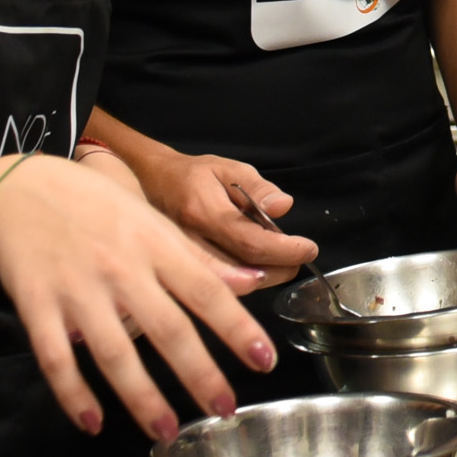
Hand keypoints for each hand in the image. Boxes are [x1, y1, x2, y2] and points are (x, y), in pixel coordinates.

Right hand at [0, 155, 278, 441]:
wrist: (20, 188)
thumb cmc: (95, 205)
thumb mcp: (151, 221)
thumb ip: (198, 258)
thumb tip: (252, 281)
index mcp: (155, 245)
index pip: (206, 291)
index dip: (238, 327)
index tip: (266, 361)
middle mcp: (121, 268)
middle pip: (167, 328)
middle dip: (199, 373)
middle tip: (224, 409)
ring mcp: (77, 289)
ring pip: (114, 352)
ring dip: (142, 397)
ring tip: (166, 430)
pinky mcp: (37, 305)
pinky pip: (56, 358)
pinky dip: (74, 394)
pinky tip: (93, 422)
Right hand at [127, 147, 318, 277]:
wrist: (148, 185)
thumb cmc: (192, 177)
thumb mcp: (227, 168)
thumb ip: (257, 188)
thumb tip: (282, 206)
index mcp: (202, 212)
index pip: (250, 241)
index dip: (284, 250)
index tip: (308, 248)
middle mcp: (189, 243)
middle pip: (242, 271)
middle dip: (279, 270)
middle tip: (297, 259)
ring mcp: (181, 263)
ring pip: (232, 286)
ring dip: (265, 278)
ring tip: (281, 263)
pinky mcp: (180, 275)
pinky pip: (219, 287)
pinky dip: (245, 283)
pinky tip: (256, 269)